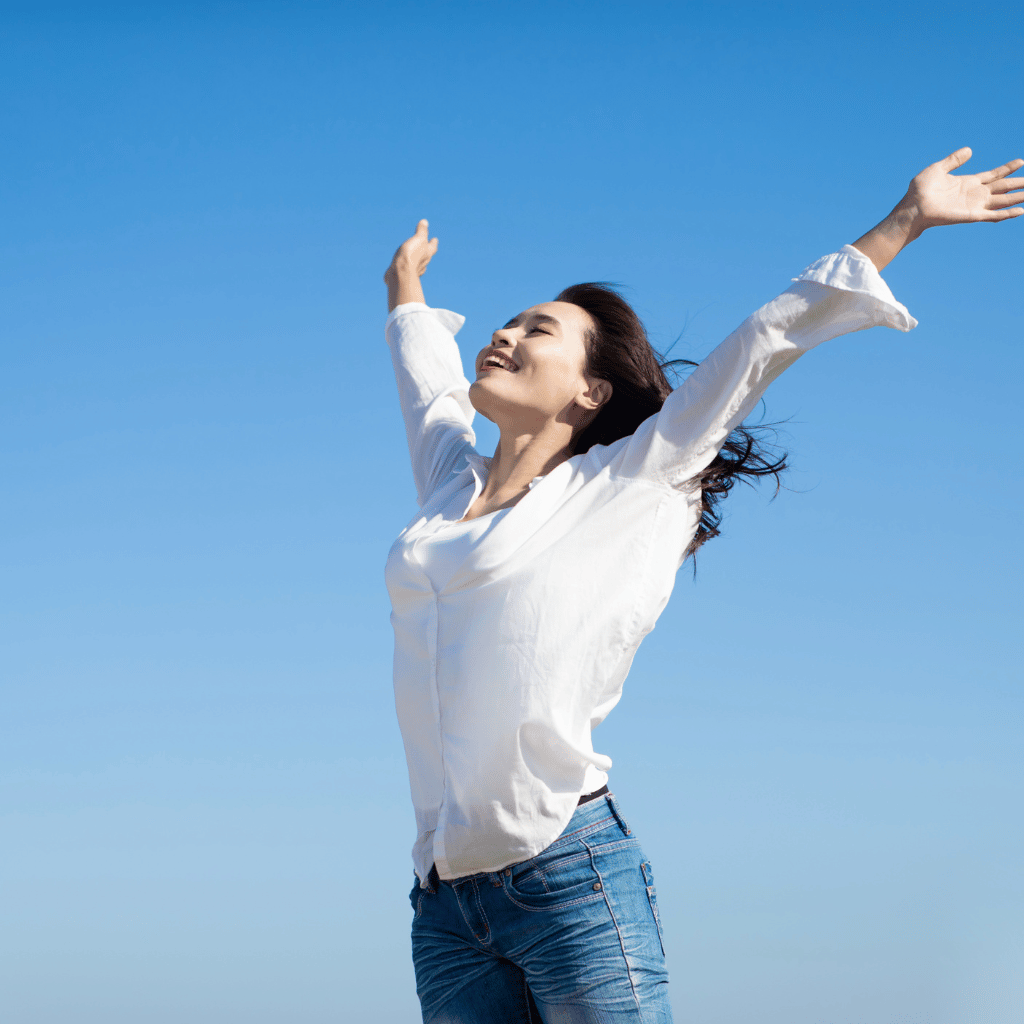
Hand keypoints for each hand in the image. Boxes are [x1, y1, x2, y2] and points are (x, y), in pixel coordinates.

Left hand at [852, 147, 1023, 271]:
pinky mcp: (971, 215)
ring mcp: (974, 205)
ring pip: (1002, 200)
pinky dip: (1007, 213)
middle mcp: (974, 194)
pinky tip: (1020, 211)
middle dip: (1018, 183)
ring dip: (1017, 198)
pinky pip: (993, 215)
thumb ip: (954, 160)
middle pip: (1002, 187)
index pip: (993, 175)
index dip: (1007, 169)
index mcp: (968, 182)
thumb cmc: (920, 190)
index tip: (1021, 161)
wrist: (912, 207)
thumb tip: (969, 150)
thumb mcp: (938, 169)